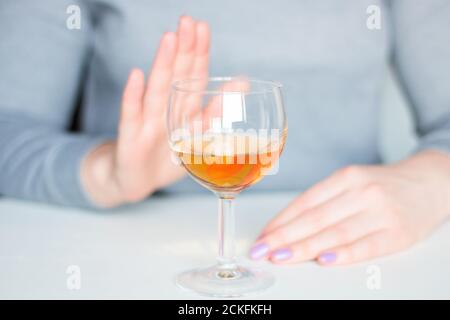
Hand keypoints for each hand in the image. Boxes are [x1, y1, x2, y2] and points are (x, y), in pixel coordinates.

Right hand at [81, 16, 210, 206]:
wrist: (138, 182)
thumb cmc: (168, 157)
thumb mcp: (197, 137)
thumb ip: (216, 111)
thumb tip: (243, 83)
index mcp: (184, 107)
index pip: (194, 74)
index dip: (199, 51)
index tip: (202, 27)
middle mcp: (166, 108)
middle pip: (176, 74)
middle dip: (183, 48)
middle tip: (188, 21)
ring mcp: (147, 120)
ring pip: (157, 89)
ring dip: (163, 64)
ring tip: (170, 39)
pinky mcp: (131, 137)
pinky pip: (132, 115)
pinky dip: (133, 97)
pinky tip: (136, 76)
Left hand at [250, 151, 449, 264]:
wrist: (430, 182)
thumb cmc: (382, 186)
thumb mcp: (352, 182)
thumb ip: (324, 201)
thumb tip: (287, 226)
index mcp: (346, 177)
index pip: (306, 202)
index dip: (281, 221)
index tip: (262, 237)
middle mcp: (362, 192)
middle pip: (316, 218)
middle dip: (284, 237)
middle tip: (262, 251)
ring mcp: (381, 212)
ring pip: (336, 232)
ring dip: (305, 247)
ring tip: (281, 258)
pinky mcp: (398, 232)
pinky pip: (367, 246)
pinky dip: (345, 254)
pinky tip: (325, 260)